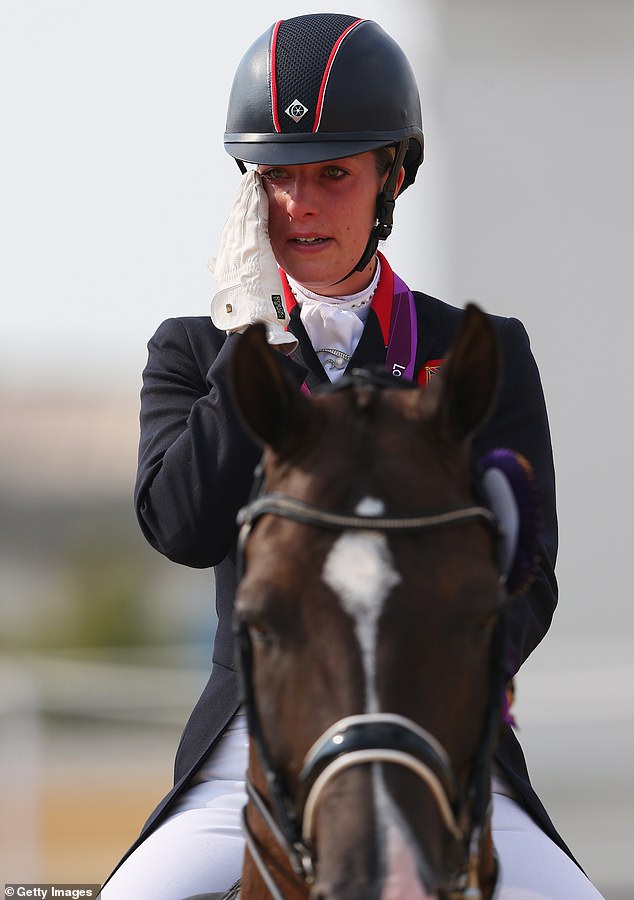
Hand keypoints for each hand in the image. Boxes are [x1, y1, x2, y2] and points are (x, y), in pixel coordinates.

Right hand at [209, 170, 297, 353]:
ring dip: (247, 194)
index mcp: (223, 261)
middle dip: (240, 198)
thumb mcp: (229, 290)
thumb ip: (219, 272)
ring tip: (252, 179)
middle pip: (234, 217)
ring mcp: (240, 246)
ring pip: (243, 213)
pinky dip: (256, 199)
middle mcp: (228, 251)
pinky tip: (259, 187)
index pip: (229, 231)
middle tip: (246, 181)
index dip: (234, 214)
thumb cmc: (244, 311)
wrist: (249, 319)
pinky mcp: (253, 244)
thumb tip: (208, 262)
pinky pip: (255, 215)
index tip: (239, 200)